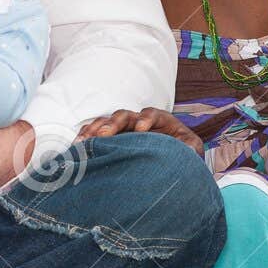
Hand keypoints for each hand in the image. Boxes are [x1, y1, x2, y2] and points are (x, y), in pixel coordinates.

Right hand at [78, 107, 203, 154]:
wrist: (170, 153)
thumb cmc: (181, 149)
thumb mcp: (190, 148)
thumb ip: (189, 147)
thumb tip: (186, 150)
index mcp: (159, 119)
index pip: (151, 114)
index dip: (145, 119)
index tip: (141, 129)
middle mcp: (138, 119)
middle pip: (124, 115)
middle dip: (114, 123)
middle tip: (105, 134)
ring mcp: (123, 127)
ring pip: (107, 121)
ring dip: (96, 129)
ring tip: (85, 140)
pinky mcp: (113, 136)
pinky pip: (97, 132)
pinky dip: (88, 136)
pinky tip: (78, 145)